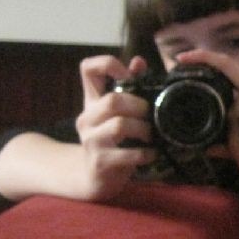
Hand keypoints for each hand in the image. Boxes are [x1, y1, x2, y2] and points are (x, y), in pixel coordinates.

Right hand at [71, 54, 154, 199]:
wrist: (92, 177)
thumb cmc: (111, 141)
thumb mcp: (115, 114)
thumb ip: (128, 88)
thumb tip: (139, 61)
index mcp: (92, 101)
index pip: (87, 68)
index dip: (108, 64)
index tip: (128, 75)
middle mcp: (87, 118)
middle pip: (112, 101)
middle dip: (138, 106)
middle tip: (150, 115)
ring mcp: (91, 141)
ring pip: (119, 125)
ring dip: (143, 130)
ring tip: (150, 135)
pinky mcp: (100, 162)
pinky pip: (128, 154)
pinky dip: (145, 153)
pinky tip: (151, 154)